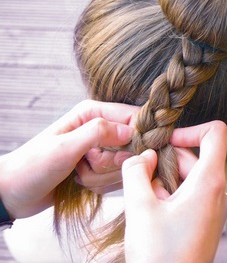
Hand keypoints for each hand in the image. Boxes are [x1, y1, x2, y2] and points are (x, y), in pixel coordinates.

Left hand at [0, 100, 138, 219]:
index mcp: (93, 112)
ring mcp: (102, 148)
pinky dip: (100, 185)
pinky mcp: (101, 166)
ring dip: (102, 176)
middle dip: (111, 163)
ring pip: (125, 164)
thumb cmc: (32, 167)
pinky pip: (117, 177)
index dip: (133, 139)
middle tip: (85, 165)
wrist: (12, 192)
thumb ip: (98, 134)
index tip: (118, 156)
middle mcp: (100, 127)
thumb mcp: (65, 148)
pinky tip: (80, 181)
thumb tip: (130, 131)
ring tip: (78, 174)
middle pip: (132, 145)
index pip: (134, 118)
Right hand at [123, 121, 226, 262]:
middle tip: (141, 171)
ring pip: (189, 176)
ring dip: (165, 178)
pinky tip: (152, 209)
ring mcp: (212, 206)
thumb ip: (136, 172)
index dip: (190, 129)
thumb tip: (143, 156)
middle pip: (195, 156)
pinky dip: (170, 193)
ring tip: (144, 196)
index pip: (215, 133)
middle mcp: (217, 191)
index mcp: (210, 182)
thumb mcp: (140, 208)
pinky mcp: (204, 219)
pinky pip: (189, 194)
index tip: (166, 141)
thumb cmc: (160, 255)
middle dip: (167, 159)